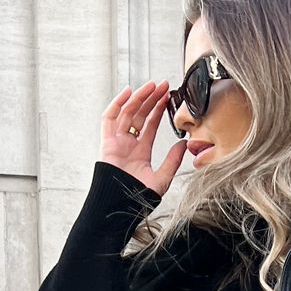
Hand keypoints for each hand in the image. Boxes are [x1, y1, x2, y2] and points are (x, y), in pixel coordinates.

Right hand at [100, 81, 186, 197]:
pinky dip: (117, 104)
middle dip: (150, 99)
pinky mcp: (107, 142)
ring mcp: (117, 142)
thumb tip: (184, 144)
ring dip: (138, 97)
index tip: (168, 96)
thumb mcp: (162, 178)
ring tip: (151, 86)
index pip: (150, 124)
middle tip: (162, 85)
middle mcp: (128, 144)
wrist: (121, 205)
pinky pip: (109, 118)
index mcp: (141, 151)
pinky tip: (129, 92)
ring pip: (127, 113)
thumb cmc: (139, 197)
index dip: (158, 109)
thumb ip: (172, 160)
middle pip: (139, 115)